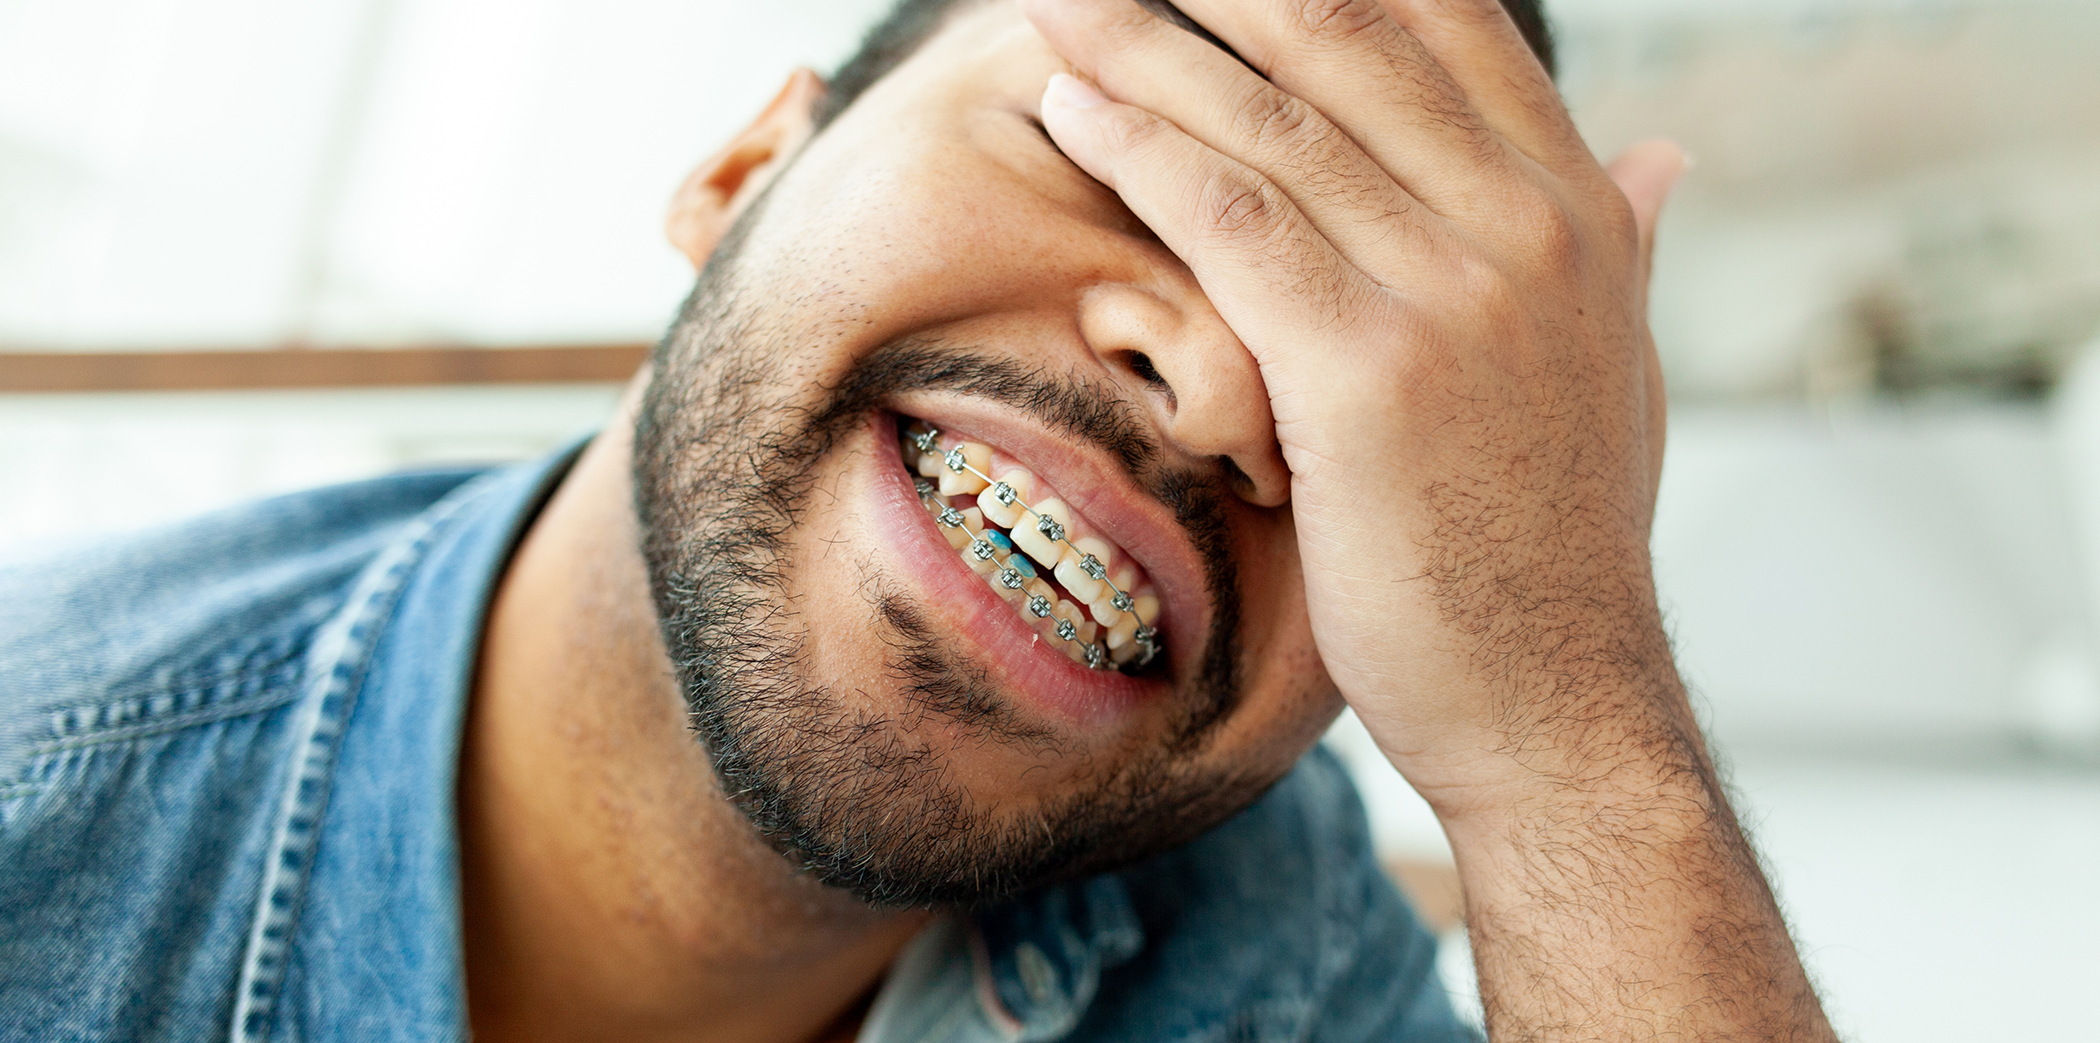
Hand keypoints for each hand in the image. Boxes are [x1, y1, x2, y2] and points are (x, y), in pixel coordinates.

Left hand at [1023, 3, 1836, 1036]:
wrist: (1554, 701)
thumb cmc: (1556, 548)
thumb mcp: (1618, 372)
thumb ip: (1625, 243)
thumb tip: (1659, 154)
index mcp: (1582, 211)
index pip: (1449, 22)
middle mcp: (1530, 228)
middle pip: (1348, 37)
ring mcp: (1457, 293)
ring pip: (1275, 120)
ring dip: (1144, 43)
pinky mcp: (1371, 371)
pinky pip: (1236, 223)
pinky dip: (1145, 154)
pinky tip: (1070, 107)